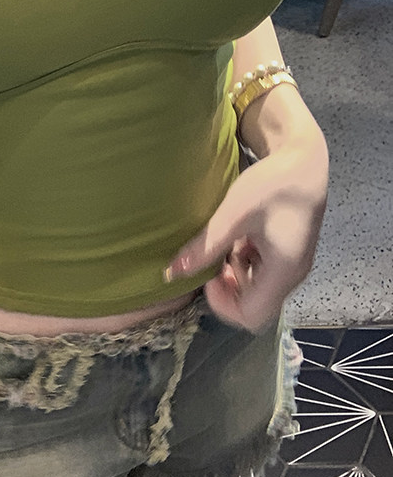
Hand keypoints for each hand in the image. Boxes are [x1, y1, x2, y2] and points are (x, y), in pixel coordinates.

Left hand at [165, 136, 328, 332]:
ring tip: (221, 248)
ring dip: (233, 277)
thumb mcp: (234, 213)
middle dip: (226, 291)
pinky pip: (262, 274)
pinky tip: (234, 240)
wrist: (304, 161)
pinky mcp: (287, 254)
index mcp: (283, 272)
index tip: (207, 275)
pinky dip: (243, 265)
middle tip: (209, 261)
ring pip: (257, 291)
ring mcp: (291, 266)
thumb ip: (205, 246)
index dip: (222, 303)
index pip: (250, 316)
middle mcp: (292, 276)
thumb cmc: (273, 184)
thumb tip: (171, 273)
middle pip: (254, 306)